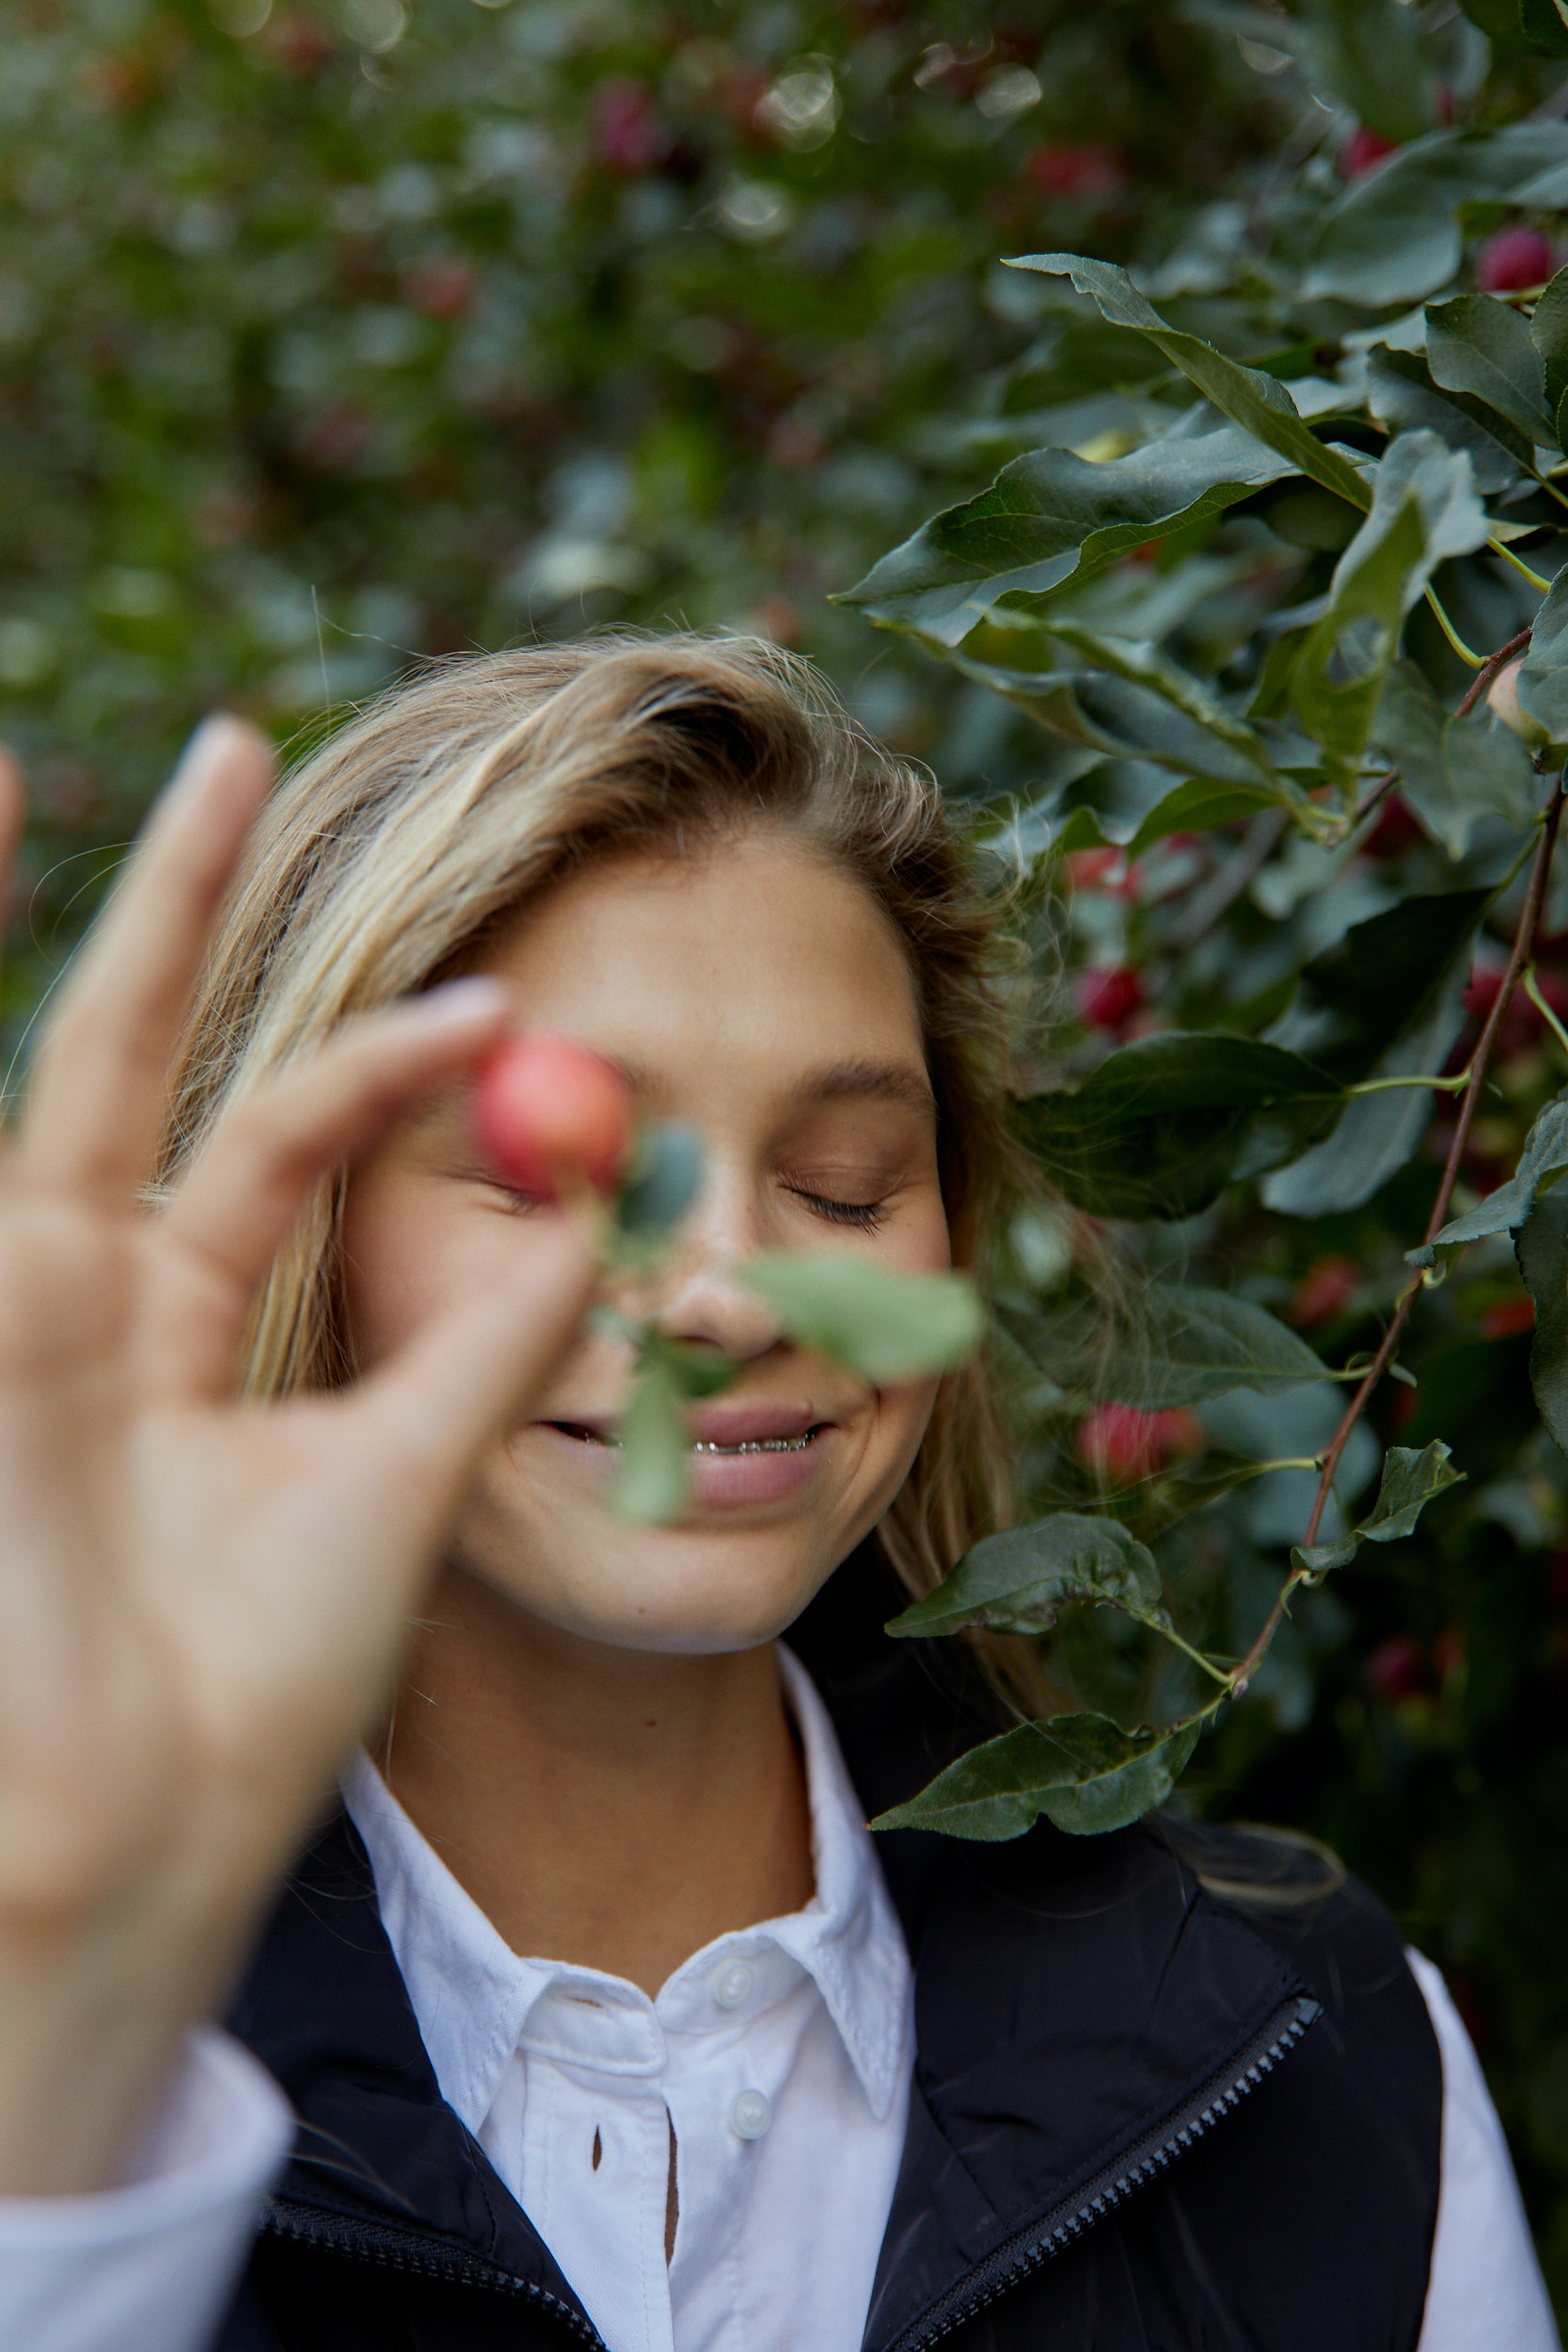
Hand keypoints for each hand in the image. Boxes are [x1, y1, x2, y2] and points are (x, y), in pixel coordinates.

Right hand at [0, 721, 592, 2195]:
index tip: (511, 995)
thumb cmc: (265, 1679)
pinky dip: (51, 1010)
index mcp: (187, 1324)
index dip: (391, 1057)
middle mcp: (90, 1292)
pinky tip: (56, 872)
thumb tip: (609, 1203)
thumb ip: (498, 1335)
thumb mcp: (407, 1472)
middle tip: (230, 737)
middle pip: (138, 1050)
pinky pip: (32, 1157)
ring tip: (123, 761)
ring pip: (67, 1066)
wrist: (166, 1820)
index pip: (285, 1134)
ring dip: (108, 920)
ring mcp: (20, 1305)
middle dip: (179, 898)